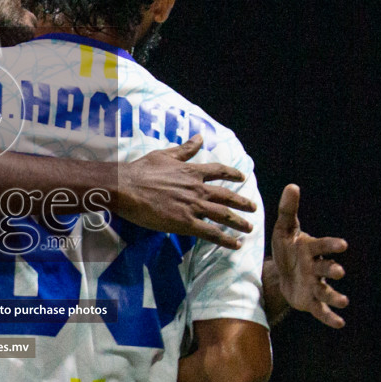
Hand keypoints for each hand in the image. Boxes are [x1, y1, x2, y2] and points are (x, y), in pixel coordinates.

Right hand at [115, 135, 255, 250]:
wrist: (126, 187)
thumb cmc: (141, 170)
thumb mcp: (165, 155)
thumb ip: (185, 149)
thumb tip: (200, 137)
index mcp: (192, 172)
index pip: (219, 171)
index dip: (232, 174)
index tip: (242, 177)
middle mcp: (197, 189)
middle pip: (227, 196)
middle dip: (242, 202)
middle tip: (253, 208)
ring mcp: (193, 206)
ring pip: (224, 215)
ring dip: (239, 222)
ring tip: (249, 228)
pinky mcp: (185, 223)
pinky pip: (211, 233)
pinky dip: (225, 239)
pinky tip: (235, 244)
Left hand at [271, 184, 348, 327]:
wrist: (282, 272)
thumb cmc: (287, 248)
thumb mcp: (283, 229)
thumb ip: (288, 210)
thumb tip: (292, 186)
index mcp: (311, 249)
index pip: (322, 246)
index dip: (331, 246)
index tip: (343, 245)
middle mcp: (317, 267)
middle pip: (326, 269)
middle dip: (332, 270)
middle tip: (339, 271)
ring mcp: (316, 285)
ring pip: (327, 291)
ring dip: (335, 296)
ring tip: (344, 302)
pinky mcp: (311, 301)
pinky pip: (322, 310)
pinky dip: (330, 317)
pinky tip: (340, 323)